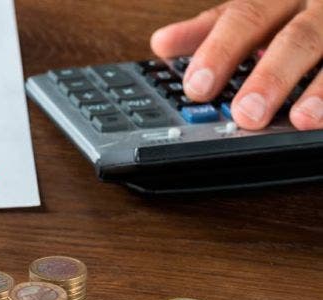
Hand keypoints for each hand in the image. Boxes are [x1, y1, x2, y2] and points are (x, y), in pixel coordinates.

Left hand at [151, 0, 322, 129]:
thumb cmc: (297, 9)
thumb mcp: (257, 10)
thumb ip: (212, 29)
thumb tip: (162, 44)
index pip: (245, 16)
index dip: (221, 51)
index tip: (198, 86)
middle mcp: (318, 5)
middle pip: (298, 36)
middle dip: (271, 76)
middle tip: (246, 113)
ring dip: (322, 89)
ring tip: (302, 120)